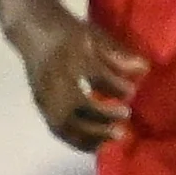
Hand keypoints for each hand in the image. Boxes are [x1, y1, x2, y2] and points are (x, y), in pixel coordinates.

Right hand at [16, 16, 144, 152]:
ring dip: (90, 134)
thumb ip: (117, 55)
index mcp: (69, 55)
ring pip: (63, 122)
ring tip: (115, 136)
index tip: (132, 92)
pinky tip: (96, 144)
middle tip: (125, 119)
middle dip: (102, 117)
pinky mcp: (40, 103)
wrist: (32, 30)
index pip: (94, 74)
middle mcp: (54, 77)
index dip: (115, 87)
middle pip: (74, 105)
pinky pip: (56, 127)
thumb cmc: (68, 31)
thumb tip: (143, 69)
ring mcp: (43, 92)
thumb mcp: (95, 35)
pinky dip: (76, 139)